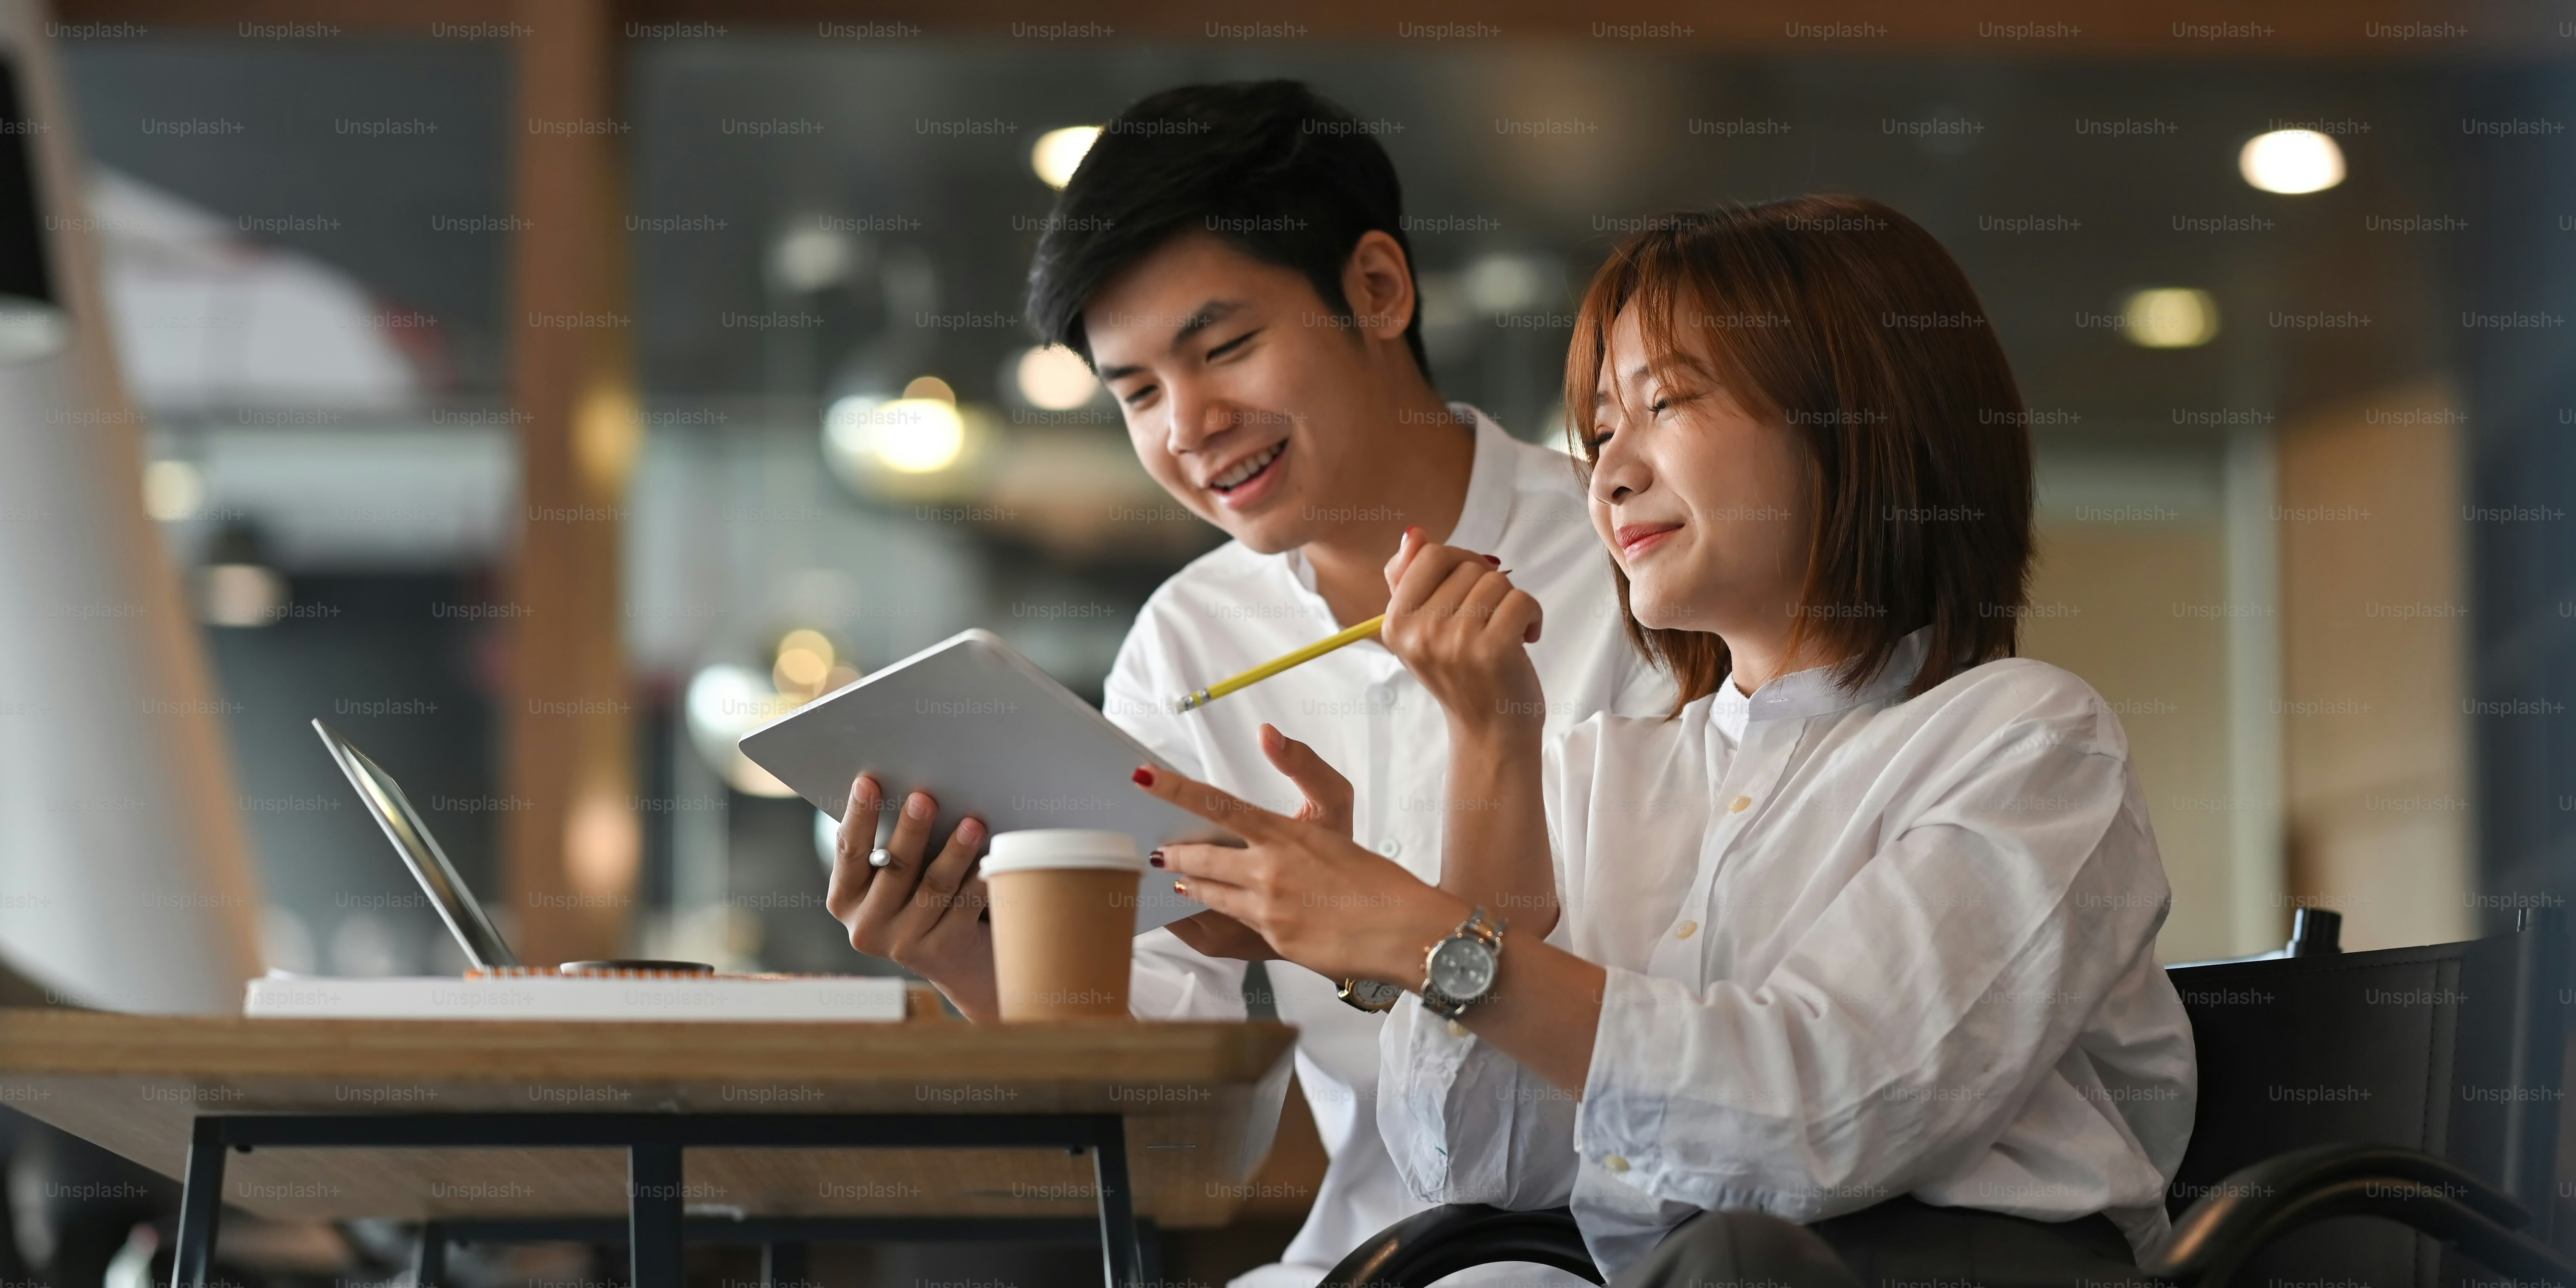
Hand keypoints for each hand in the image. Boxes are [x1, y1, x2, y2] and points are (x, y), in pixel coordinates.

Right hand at [824, 774, 998, 1021]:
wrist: (953, 959)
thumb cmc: (916, 897)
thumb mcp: (890, 877)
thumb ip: (887, 845)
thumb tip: (909, 790)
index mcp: (844, 899)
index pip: (849, 851)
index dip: (859, 816)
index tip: (868, 781)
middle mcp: (867, 927)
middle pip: (895, 867)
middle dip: (912, 830)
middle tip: (926, 798)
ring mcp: (904, 943)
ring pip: (934, 886)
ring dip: (955, 852)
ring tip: (973, 823)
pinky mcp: (942, 950)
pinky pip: (966, 905)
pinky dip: (980, 878)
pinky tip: (992, 857)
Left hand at [1160, 722, 1350, 961]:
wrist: (1401, 931)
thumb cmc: (1374, 873)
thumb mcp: (1340, 808)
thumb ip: (1303, 767)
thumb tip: (1267, 734)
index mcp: (1284, 834)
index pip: (1217, 804)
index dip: (1175, 789)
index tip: (1142, 777)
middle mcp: (1269, 870)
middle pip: (1201, 856)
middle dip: (1175, 851)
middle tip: (1157, 849)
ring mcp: (1267, 908)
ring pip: (1208, 891)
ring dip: (1188, 882)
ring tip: (1176, 876)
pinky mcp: (1272, 939)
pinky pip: (1227, 921)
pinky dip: (1211, 911)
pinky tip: (1207, 907)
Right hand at [1380, 526, 1546, 743]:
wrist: (1490, 734)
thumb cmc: (1463, 676)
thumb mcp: (1424, 630)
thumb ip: (1411, 580)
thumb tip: (1413, 533)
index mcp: (1395, 623)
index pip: (1431, 554)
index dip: (1460, 561)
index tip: (1470, 588)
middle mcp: (1420, 633)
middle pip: (1467, 565)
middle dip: (1487, 585)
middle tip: (1488, 620)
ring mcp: (1456, 642)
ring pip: (1497, 581)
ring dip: (1511, 602)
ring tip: (1506, 632)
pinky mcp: (1494, 651)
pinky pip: (1522, 599)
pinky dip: (1533, 615)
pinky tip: (1526, 638)